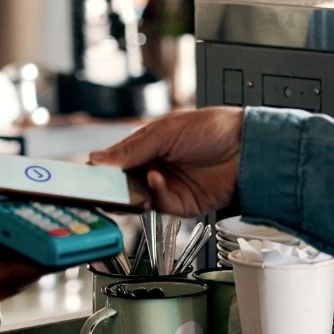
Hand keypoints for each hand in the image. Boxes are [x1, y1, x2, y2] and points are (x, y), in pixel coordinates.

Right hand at [89, 108, 243, 216]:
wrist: (248, 148)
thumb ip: (132, 148)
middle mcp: (155, 167)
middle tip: (100, 187)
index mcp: (149, 146)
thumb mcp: (165, 131)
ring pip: (138, 199)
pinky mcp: (181, 205)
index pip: (116, 160)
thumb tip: (98, 159)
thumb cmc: (213, 129)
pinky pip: (160, 205)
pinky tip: (156, 180)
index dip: (102, 168)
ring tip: (129, 184)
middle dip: (112, 186)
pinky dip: (155, 195)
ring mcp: (168, 187)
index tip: (86, 174)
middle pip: (123, 184)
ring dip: (132, 193)